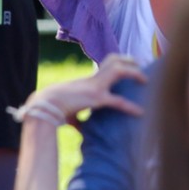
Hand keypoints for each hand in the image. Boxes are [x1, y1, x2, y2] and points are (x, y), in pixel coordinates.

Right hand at [25, 55, 146, 124]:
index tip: (128, 66)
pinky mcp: (96, 98)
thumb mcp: (68, 110)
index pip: (105, 66)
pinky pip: (118, 101)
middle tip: (140, 65)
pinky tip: (140, 112)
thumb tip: (80, 129)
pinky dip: (130, 106)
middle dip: (128, 60)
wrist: (43, 105)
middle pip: (113, 60)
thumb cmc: (52, 108)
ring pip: (118, 70)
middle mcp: (92, 80)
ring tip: (144, 80)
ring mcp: (95, 86)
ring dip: (133, 72)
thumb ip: (77, 117)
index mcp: (87, 81)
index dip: (118, 64)